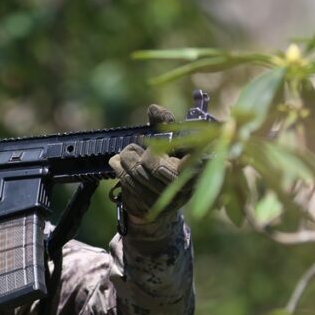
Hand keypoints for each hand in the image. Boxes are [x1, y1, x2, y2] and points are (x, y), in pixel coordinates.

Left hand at [109, 104, 194, 221]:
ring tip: (125, 155)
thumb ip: (163, 123)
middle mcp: (187, 183)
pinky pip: (130, 184)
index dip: (176, 148)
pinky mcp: (152, 205)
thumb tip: (154, 109)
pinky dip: (120, 170)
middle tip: (132, 148)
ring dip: (127, 160)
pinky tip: (117, 163)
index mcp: (198, 164)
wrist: (157, 198)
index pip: (190, 154)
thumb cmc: (166, 161)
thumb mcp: (168, 140)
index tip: (167, 144)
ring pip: (140, 174)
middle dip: (140, 154)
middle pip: (155, 165)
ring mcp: (169, 198)